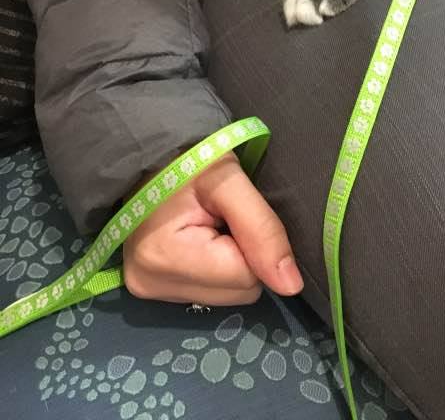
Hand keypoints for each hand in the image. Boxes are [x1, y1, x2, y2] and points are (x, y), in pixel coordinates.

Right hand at [123, 152, 303, 304]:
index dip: (254, 244)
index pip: (246, 277)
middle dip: (245, 256)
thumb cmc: (189, 159)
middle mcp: (149, 285)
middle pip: (239, 292)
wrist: (151, 155)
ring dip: (231, 263)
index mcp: (165, 258)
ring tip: (212, 226)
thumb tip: (292, 286)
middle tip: (223, 218)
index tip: (234, 213)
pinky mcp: (150, 290)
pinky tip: (201, 241)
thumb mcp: (229, 180)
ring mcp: (146, 291)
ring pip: (228, 296)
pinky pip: (209, 292)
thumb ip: (262, 228)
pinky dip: (215, 269)